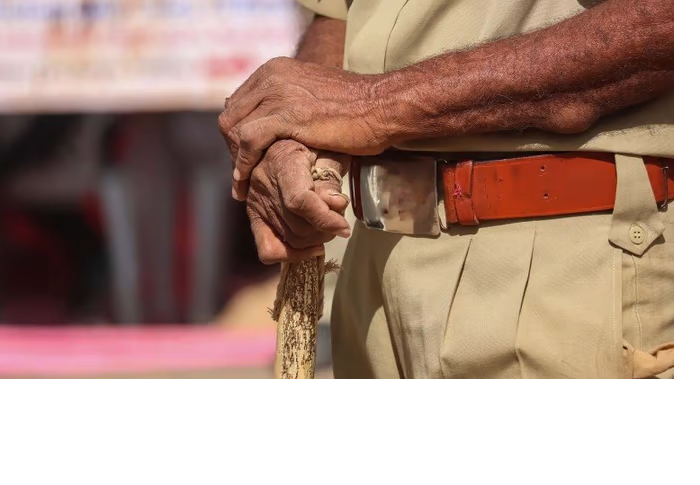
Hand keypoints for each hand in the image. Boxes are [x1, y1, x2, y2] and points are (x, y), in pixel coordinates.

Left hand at [218, 57, 389, 187]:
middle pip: (231, 116)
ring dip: (235, 161)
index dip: (236, 135)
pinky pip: (249, 141)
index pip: (239, 104)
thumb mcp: (314, 97)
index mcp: (276, 70)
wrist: (383, 106)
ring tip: (242, 185)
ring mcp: (278, 93)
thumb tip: (275, 124)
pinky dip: (242, 165)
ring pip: (234, 129)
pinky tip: (245, 184)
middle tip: (242, 176)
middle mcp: (272, 77)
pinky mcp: (287, 115)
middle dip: (232, 150)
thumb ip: (291, 103)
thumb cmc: (357, 109)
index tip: (244, 159)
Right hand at [246, 140, 351, 263]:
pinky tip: (310, 247)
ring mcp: (256, 202)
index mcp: (283, 160)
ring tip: (327, 227)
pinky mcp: (254, 215)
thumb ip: (331, 177)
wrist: (280, 139)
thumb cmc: (311, 142)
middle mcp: (264, 183)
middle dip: (325, 230)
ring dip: (315, 240)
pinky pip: (267, 249)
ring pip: (289, 239)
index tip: (344, 228)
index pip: (300, 200)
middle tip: (339, 221)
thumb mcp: (328, 150)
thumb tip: (336, 205)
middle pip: (297, 225)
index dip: (324, 219)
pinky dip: (291, 255)